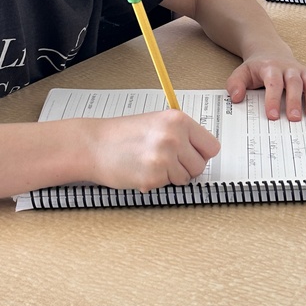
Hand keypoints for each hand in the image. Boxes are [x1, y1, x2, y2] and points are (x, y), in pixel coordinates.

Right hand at [87, 111, 219, 191]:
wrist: (93, 144)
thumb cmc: (122, 134)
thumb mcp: (157, 122)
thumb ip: (182, 134)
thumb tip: (203, 152)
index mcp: (178, 120)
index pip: (212, 146)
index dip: (201, 153)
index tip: (191, 154)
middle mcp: (174, 137)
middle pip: (201, 165)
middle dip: (186, 167)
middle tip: (167, 161)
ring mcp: (164, 158)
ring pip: (186, 178)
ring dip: (172, 176)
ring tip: (152, 163)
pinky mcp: (153, 177)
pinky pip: (168, 185)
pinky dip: (157, 182)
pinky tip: (142, 170)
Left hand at [226, 54, 305, 122]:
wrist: (270, 51)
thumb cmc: (257, 68)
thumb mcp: (241, 73)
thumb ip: (235, 84)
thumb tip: (236, 97)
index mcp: (271, 68)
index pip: (273, 83)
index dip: (273, 99)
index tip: (272, 116)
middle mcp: (289, 68)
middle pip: (294, 82)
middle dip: (295, 100)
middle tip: (294, 118)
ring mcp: (302, 71)